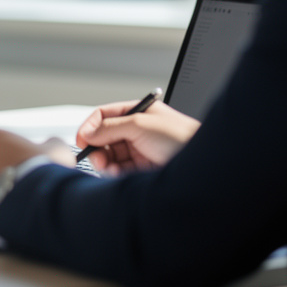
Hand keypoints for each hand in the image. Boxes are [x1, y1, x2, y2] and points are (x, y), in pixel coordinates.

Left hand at [0, 130, 73, 221]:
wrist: (30, 200)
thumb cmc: (42, 170)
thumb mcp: (56, 149)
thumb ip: (52, 143)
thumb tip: (53, 143)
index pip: (1, 140)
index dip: (15, 150)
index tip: (27, 159)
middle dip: (3, 168)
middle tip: (22, 178)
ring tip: (18, 195)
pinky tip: (10, 205)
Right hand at [75, 100, 199, 174]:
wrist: (204, 165)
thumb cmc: (182, 137)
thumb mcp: (141, 124)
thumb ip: (110, 126)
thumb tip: (88, 131)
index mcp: (136, 112)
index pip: (103, 115)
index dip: (89, 127)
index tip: (82, 140)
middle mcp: (136, 130)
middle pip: (103, 137)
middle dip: (97, 147)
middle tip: (96, 157)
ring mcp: (139, 149)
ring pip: (110, 155)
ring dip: (105, 162)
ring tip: (109, 167)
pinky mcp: (142, 168)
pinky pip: (120, 169)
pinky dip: (114, 172)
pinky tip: (117, 174)